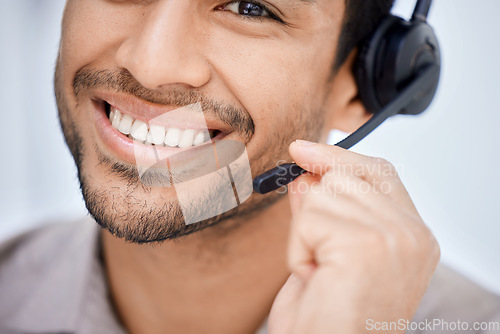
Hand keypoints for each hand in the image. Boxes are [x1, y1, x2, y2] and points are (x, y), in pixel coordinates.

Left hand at [268, 140, 439, 333]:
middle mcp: (412, 235)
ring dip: (306, 236)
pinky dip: (298, 251)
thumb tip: (305, 174)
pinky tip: (315, 280)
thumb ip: (322, 210)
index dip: (337, 158)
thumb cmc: (329, 317)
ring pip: (322, 194)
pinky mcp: (367, 244)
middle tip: (320, 258)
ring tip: (321, 273)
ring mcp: (394, 238)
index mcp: (413, 237)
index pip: (378, 173)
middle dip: (315, 213)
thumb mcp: (326, 253)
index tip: (302, 151)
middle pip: (344, 178)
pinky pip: (309, 219)